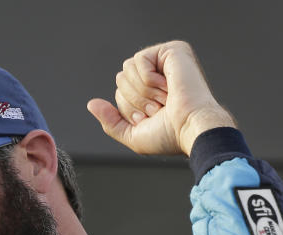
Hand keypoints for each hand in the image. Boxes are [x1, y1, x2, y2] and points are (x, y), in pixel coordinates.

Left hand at [87, 40, 235, 156]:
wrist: (191, 129)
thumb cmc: (169, 135)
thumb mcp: (132, 135)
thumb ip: (110, 122)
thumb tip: (92, 104)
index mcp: (149, 93)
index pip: (119, 93)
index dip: (128, 109)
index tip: (151, 117)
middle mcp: (156, 75)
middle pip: (120, 79)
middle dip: (134, 99)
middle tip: (158, 108)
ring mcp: (164, 61)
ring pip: (127, 69)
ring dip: (142, 91)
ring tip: (164, 99)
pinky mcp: (172, 51)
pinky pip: (139, 59)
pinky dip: (148, 79)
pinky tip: (168, 85)